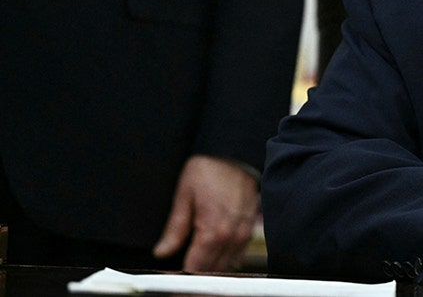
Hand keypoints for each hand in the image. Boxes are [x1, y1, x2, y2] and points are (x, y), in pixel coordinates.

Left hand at [153, 155, 259, 271]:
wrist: (235, 153)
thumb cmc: (209, 169)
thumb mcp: (184, 196)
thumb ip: (175, 229)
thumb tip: (162, 252)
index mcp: (213, 231)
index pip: (196, 268)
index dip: (181, 277)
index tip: (172, 279)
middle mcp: (232, 236)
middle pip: (212, 271)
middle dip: (196, 276)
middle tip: (181, 275)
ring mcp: (243, 233)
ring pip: (226, 265)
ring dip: (210, 269)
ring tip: (194, 266)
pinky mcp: (250, 227)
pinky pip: (237, 254)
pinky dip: (224, 259)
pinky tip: (212, 255)